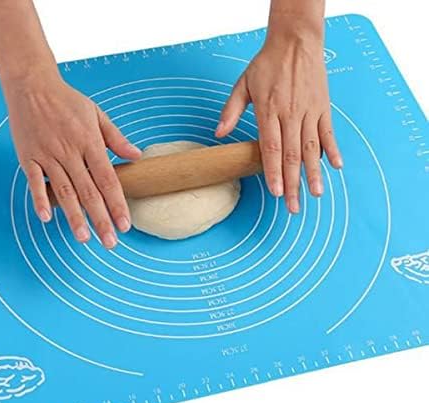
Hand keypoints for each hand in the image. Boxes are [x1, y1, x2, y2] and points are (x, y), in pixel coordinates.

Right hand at [5, 74, 140, 247]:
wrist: (32, 85)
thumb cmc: (67, 101)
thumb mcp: (97, 114)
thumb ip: (116, 138)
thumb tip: (137, 156)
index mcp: (90, 142)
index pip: (108, 180)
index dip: (117, 204)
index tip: (125, 225)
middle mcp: (70, 152)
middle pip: (88, 192)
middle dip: (101, 219)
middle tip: (110, 242)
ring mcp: (48, 155)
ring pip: (64, 191)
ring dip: (74, 216)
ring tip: (84, 238)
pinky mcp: (28, 157)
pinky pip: (34, 181)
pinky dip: (40, 199)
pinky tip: (47, 218)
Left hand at [216, 32, 342, 213]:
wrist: (295, 40)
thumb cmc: (267, 63)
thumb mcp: (243, 84)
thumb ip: (231, 111)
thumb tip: (219, 134)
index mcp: (269, 111)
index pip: (270, 148)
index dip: (273, 172)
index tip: (277, 193)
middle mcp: (290, 114)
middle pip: (291, 155)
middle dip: (293, 183)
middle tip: (294, 207)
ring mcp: (309, 112)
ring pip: (312, 148)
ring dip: (314, 172)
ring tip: (316, 194)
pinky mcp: (322, 107)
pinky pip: (328, 132)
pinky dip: (333, 149)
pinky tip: (337, 167)